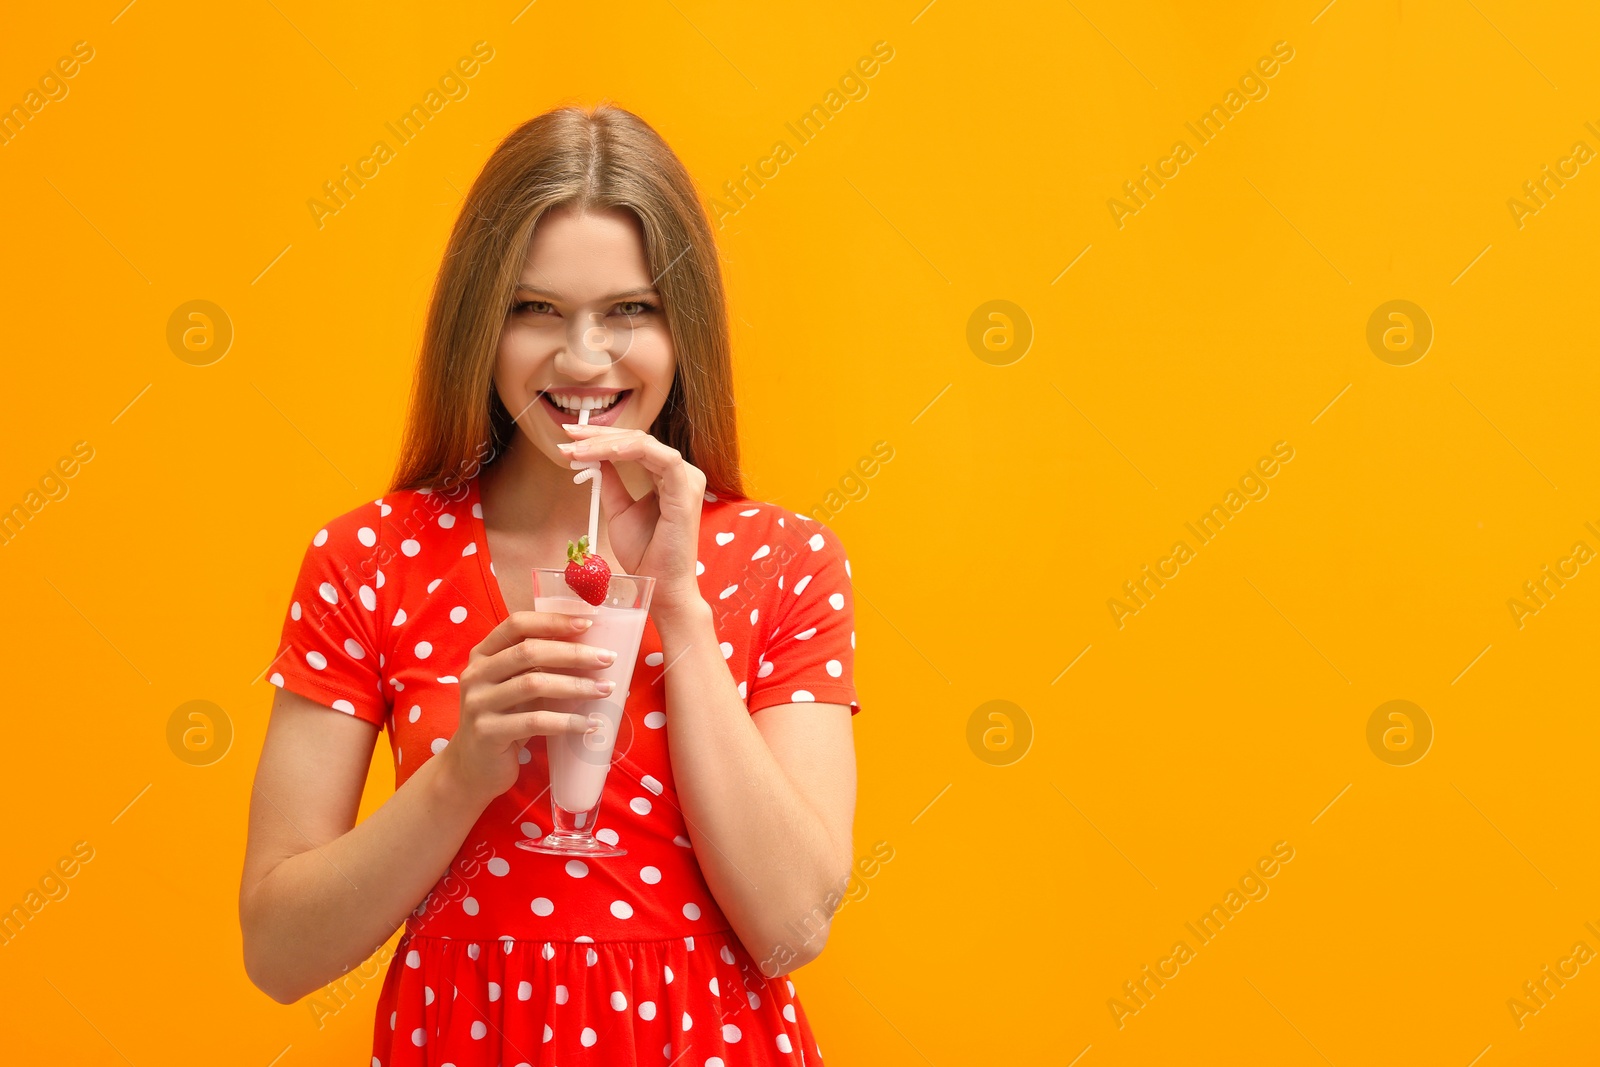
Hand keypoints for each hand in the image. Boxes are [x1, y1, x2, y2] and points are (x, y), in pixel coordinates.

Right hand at [442, 610, 618, 807]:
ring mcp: (478, 703)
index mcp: (483, 654)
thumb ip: (539, 668)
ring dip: (576, 686)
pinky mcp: (487, 733)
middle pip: (528, 652)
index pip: (517, 624)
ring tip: (605, 690)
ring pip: (533, 684)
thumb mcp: (515, 688)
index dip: (552, 621)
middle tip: (607, 658)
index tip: (587, 623)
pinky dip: (567, 721)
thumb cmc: (504, 720)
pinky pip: (535, 722)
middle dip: (573, 653)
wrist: (472, 768)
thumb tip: (593, 652)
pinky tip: (589, 724)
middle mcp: (476, 674)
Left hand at [558, 423, 706, 612]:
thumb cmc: (645, 553)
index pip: (633, 445)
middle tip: (567, 437)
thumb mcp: (619, 511)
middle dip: (598, 435)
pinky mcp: (686, 490)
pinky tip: (608, 451)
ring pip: (645, 444)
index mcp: (667, 476)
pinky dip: (634, 450)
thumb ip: (611, 483)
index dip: (600, 438)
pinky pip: (663, 458)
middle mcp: (681, 473)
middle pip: (637, 439)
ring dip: (607, 442)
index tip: (569, 440)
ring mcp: (686, 480)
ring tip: (577, 448)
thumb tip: (595, 458)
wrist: (659, 586)